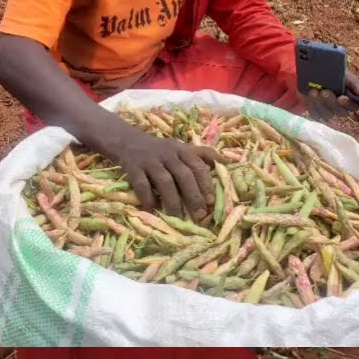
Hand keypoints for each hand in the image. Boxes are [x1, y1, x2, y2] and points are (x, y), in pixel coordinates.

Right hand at [110, 131, 224, 219]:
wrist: (129, 142)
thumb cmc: (163, 150)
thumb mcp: (184, 148)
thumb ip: (205, 155)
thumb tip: (229, 162)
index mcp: (183, 150)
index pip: (198, 166)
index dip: (205, 184)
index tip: (211, 202)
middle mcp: (168, 154)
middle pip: (183, 175)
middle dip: (193, 196)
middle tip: (199, 215)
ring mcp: (150, 161)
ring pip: (164, 181)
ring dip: (172, 200)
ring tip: (177, 216)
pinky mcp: (133, 167)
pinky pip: (141, 184)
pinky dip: (147, 197)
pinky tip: (152, 208)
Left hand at [304, 71, 358, 120]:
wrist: (317, 70)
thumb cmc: (335, 73)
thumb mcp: (346, 75)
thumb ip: (356, 85)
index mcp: (351, 100)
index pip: (354, 107)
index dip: (348, 104)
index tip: (341, 97)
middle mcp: (340, 109)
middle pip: (340, 112)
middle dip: (331, 102)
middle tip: (325, 91)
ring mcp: (328, 112)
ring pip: (327, 115)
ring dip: (320, 104)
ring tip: (315, 92)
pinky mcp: (316, 112)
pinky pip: (315, 114)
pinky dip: (311, 105)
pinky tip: (309, 96)